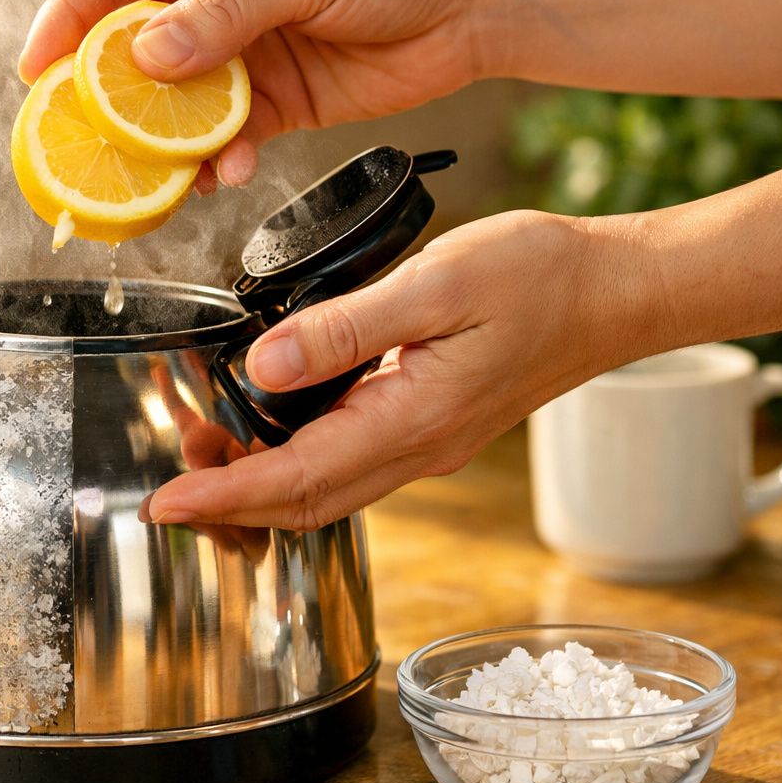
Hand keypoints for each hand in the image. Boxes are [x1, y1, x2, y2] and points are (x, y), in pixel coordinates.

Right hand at [19, 0, 493, 190]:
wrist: (473, 5)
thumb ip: (227, 13)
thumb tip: (148, 55)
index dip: (64, 22)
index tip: (36, 73)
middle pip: (126, 52)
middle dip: (104, 101)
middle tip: (82, 144)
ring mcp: (236, 54)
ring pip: (170, 108)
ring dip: (161, 145)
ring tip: (156, 177)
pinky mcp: (267, 103)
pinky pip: (219, 140)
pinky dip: (214, 162)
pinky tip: (224, 172)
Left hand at [143, 211, 662, 529]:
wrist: (618, 291)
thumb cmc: (540, 277)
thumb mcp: (436, 285)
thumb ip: (344, 329)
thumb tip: (262, 368)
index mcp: (411, 422)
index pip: (295, 481)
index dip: (221, 499)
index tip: (164, 505)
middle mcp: (416, 449)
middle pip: (302, 505)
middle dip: (227, 504)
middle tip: (170, 477)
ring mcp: (425, 444)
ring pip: (324, 490)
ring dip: (258, 486)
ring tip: (204, 448)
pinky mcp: (430, 426)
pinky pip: (347, 463)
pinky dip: (294, 461)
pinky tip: (268, 424)